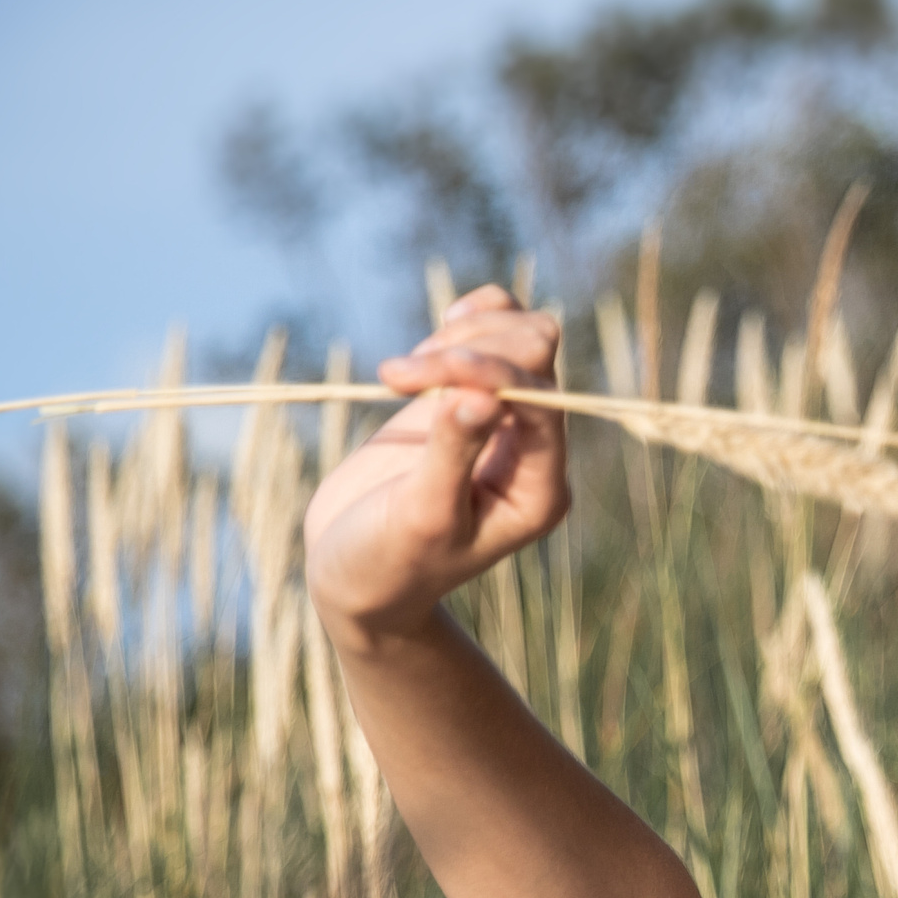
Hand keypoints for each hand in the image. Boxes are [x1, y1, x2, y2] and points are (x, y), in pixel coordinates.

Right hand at [305, 285, 569, 649]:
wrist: (356, 573)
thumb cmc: (387, 562)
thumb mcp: (419, 517)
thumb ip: (451, 455)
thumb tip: (483, 394)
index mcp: (541, 489)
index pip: (540, 400)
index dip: (489, 370)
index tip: (419, 369)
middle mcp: (535, 450)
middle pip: (537, 352)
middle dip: (469, 349)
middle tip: (397, 377)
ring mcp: (506, 418)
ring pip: (520, 332)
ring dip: (461, 335)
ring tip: (400, 374)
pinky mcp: (472, 395)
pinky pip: (494, 332)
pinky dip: (464, 323)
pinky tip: (426, 349)